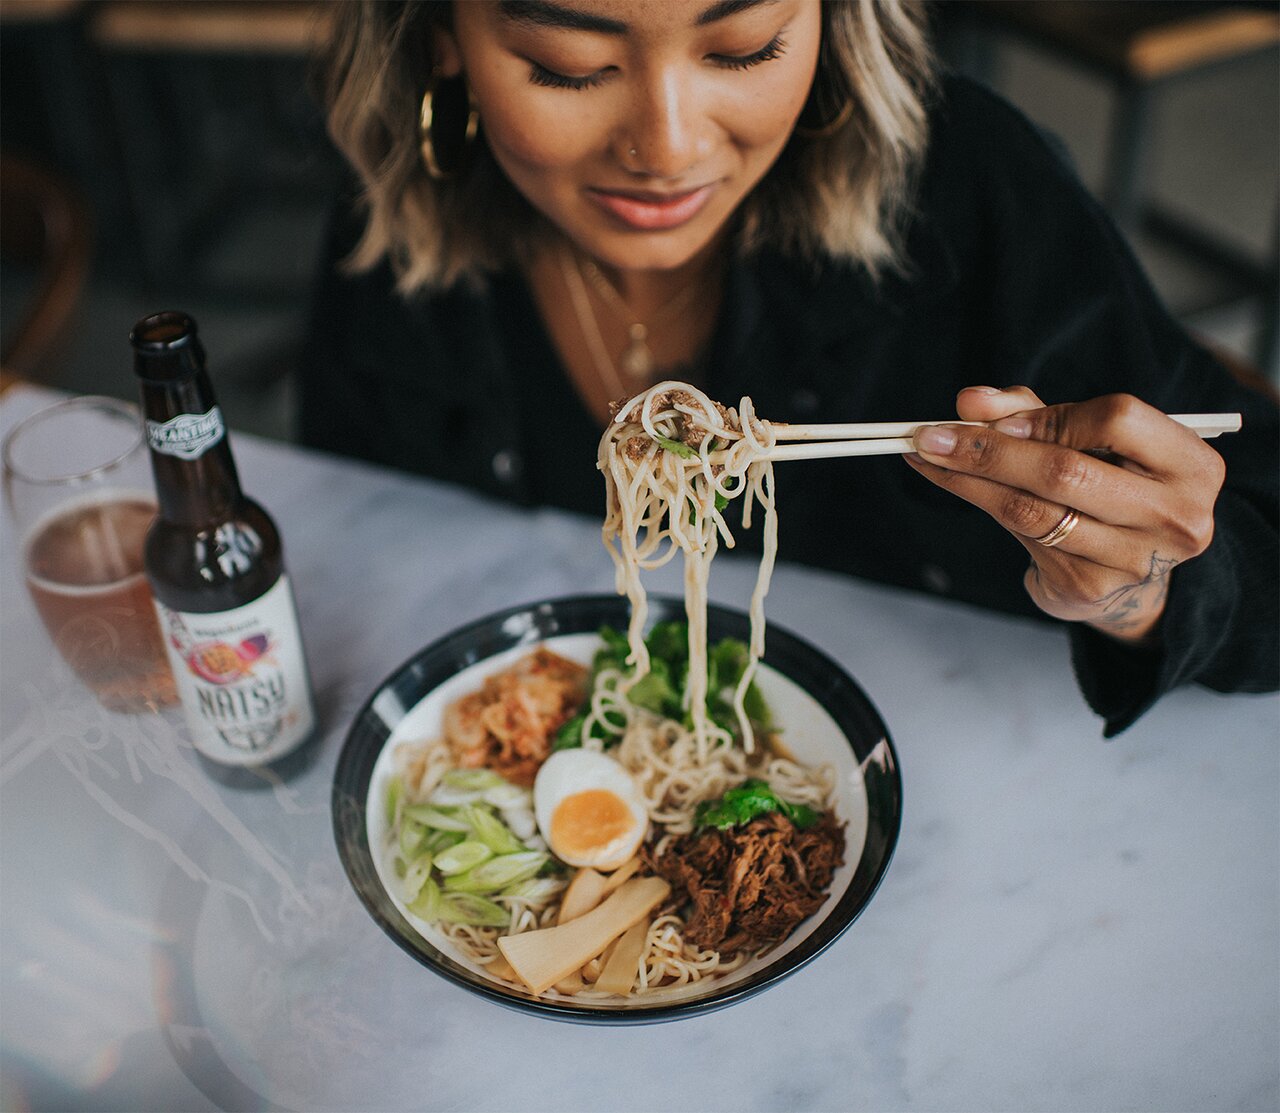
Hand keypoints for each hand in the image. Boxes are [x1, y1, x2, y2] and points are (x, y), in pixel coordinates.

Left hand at [904, 386, 1226, 642]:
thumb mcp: (1086, 441)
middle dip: (989, 448)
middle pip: (1066, 471)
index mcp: (1191, 466)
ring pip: (1031, 507)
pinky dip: (975, 501)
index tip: (998, 418)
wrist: (1128, 577)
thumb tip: (969, 401)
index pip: (1119, 420)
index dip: (1051, 416)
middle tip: (930, 434)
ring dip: (967, 477)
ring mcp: (1134, 559)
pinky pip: (1019, 535)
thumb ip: (1030, 411)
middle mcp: (1175, 516)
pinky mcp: (1090, 586)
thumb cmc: (1107, 486)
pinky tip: (947, 481)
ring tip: (926, 455)